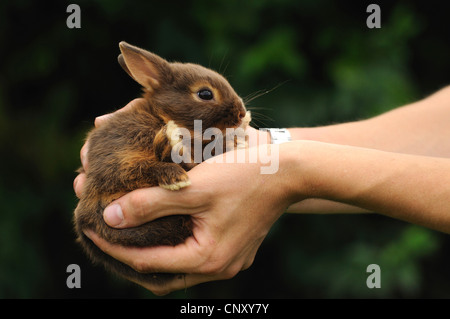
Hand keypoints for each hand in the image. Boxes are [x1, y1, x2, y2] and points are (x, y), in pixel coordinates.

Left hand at [73, 103, 295, 294]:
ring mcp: (229, 261)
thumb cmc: (243, 174)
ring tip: (127, 236)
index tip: (89, 228)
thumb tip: (110, 216)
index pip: (146, 261)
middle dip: (129, 259)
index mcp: (207, 259)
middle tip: (105, 238)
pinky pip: (193, 257)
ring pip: (177, 268)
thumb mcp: (193, 187)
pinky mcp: (234, 249)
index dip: (113, 246)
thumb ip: (150, 203)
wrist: (290, 170)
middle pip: (161, 275)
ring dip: (151, 254)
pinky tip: (161, 230)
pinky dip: (172, 248)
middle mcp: (218, 268)